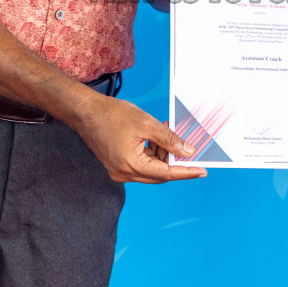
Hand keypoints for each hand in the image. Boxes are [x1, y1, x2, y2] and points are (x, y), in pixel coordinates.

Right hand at [71, 94, 207, 183]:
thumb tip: (187, 152)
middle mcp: (124, 174)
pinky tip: (153, 137)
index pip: (166, 174)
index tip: (202, 171)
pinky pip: (140, 164)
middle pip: (158, 174)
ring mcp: (118, 171)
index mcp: (131, 165)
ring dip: (161, 154)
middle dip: (172, 160)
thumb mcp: (146, 123)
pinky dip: (150, 153)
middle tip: (184, 144)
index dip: (186, 172)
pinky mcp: (116, 166)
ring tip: (164, 131)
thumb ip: (169, 139)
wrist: (85, 112)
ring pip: (150, 169)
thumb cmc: (112, 115)